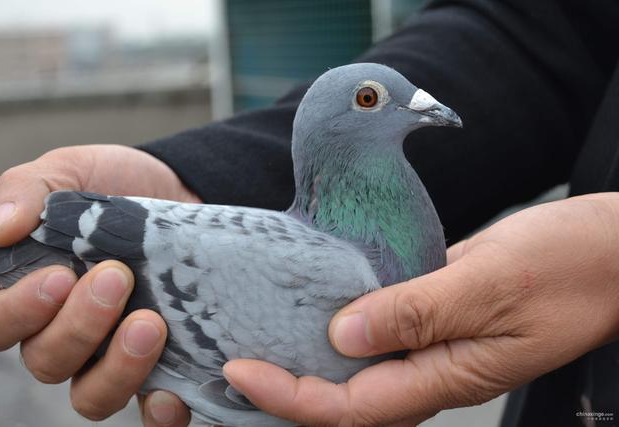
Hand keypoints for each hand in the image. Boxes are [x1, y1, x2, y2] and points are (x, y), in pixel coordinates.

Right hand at [0, 145, 196, 425]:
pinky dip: (158, 410)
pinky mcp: (160, 362)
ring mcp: (111, 352)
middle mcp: (64, 330)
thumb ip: (28, 190)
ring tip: (150, 323)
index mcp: (28, 289)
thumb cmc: (118, 185)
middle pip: (46, 361)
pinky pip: (148, 407)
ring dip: (117, 369)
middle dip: (78, 327)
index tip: (57, 277)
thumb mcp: (71, 171)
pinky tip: (171, 393)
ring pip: (91, 394)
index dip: (14, 314)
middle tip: (117, 278)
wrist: (184, 189)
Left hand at [223, 193, 618, 425]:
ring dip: (308, 357)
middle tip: (233, 360)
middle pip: (346, 398)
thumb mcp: (495, 283)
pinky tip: (312, 303)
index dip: (291, 396)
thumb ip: (421, 312)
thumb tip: (344, 334)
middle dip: (286, 388)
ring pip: (359, 366)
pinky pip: (378, 330)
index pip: (351, 406)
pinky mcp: (434, 314)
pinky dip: (339, 323)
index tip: (240, 370)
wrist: (611, 251)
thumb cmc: (569, 266)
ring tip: (257, 336)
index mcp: (448, 375)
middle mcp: (433, 367)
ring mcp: (433, 343)